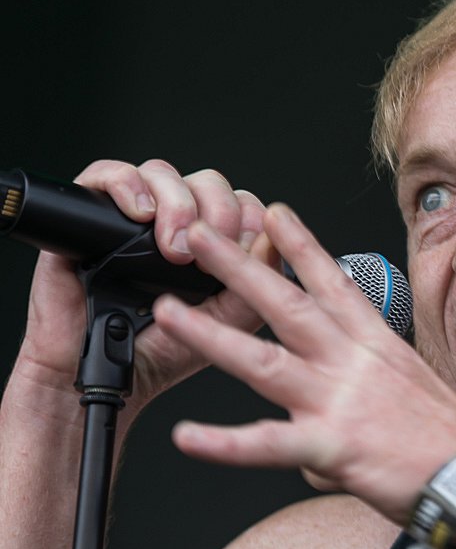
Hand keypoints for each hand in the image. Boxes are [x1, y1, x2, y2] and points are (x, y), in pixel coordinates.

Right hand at [18, 159, 271, 407]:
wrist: (106, 375)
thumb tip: (272, 242)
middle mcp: (175, 228)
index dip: (250, 216)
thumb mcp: (221, 324)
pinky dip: (128, 185)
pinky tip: (139, 214)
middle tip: (207, 250)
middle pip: (209, 184)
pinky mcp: (90, 216)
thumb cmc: (161, 352)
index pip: (241, 204)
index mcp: (212, 249)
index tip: (246, 246)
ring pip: (164, 173)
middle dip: (218, 211)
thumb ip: (251, 286)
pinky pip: (109, 175)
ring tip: (172, 247)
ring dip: (178, 204)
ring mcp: (134, 220)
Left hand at [151, 204, 455, 522]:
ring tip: (171, 313)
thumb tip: (335, 425)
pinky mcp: (333, 447)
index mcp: (378, 348)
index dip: (302, 247)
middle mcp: (355, 364)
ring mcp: (341, 402)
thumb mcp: (414, 398)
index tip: (276, 214)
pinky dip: (225, 444)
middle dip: (241, 266)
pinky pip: (268, 445)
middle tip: (201, 237)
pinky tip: (188, 436)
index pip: (335, 284)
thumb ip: (364, 399)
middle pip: (289, 305)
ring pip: (263, 362)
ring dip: (212, 335)